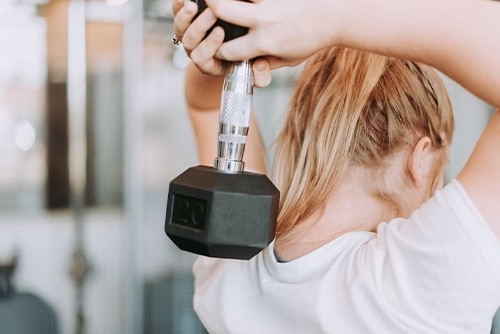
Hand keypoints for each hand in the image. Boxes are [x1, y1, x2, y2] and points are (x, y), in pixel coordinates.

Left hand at [172, 0, 271, 86]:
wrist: (231, 48)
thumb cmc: (241, 58)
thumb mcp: (252, 68)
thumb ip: (259, 75)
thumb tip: (261, 67)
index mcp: (208, 64)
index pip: (201, 58)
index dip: (209, 46)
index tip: (221, 33)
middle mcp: (196, 50)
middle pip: (189, 41)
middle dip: (200, 26)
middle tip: (213, 13)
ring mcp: (188, 36)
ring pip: (181, 27)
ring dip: (187, 16)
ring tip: (196, 4)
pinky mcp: (184, 21)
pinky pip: (176, 12)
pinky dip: (180, 5)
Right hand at [205, 0, 340, 69]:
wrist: (337, 16)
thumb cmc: (313, 39)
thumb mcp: (290, 59)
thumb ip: (267, 63)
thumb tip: (250, 69)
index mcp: (264, 42)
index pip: (228, 48)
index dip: (217, 49)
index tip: (216, 45)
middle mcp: (264, 19)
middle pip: (221, 8)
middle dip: (208, 5)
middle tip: (205, 3)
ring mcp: (270, 0)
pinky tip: (247, 0)